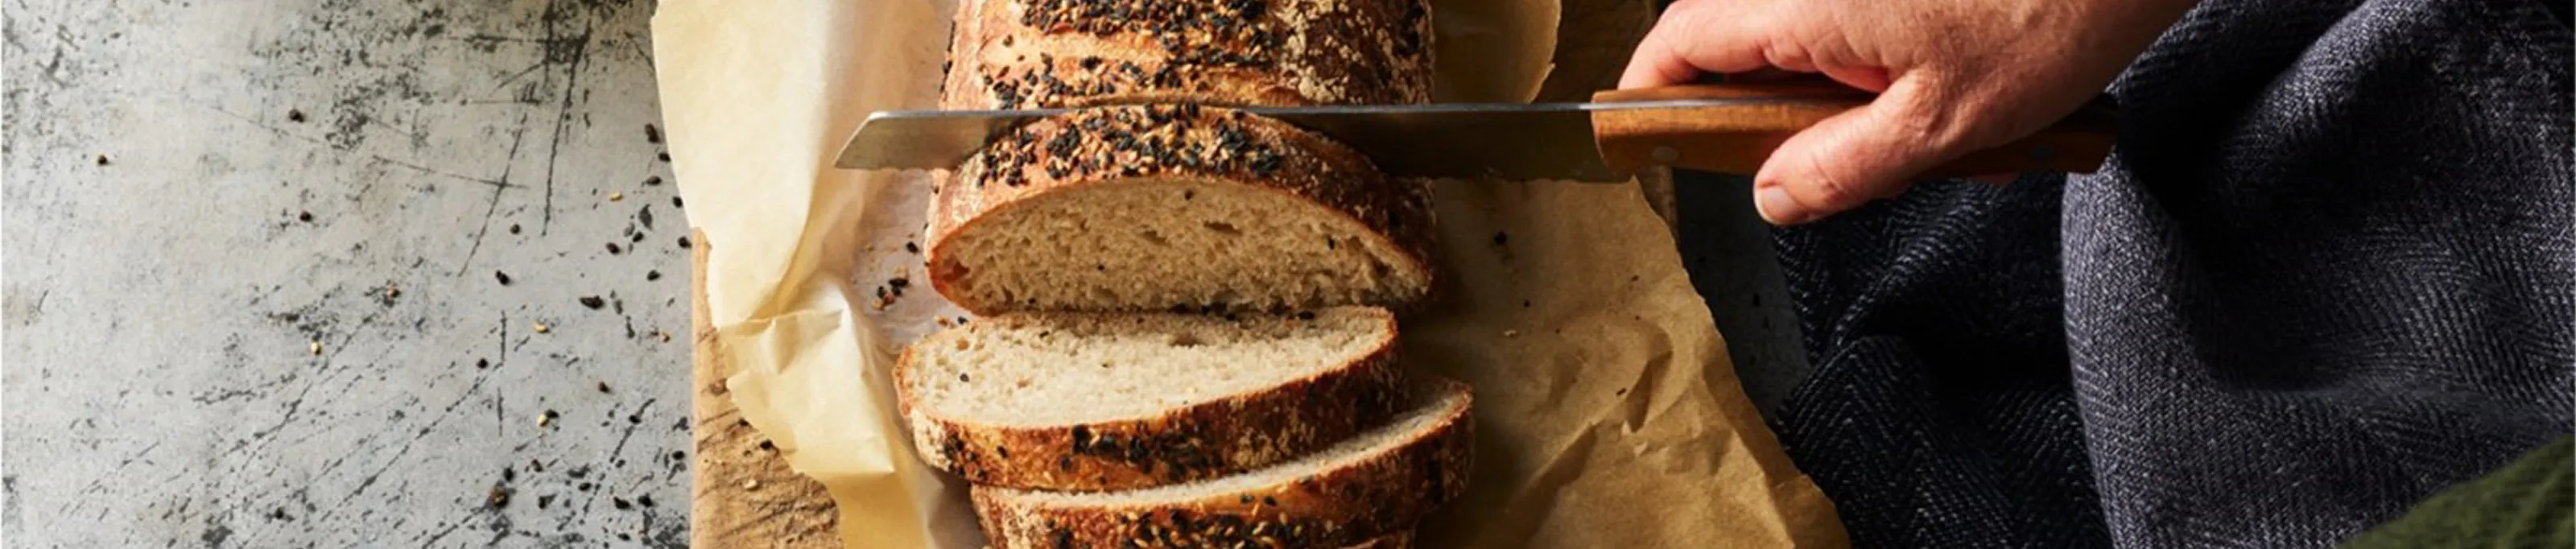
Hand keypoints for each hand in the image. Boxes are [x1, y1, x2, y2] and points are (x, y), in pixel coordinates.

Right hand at [1621, 0, 2197, 224]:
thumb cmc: (2052, 15)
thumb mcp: (1942, 126)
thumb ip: (1842, 168)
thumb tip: (1771, 196)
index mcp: (1805, 10)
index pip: (1682, 43)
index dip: (1652, 92)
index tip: (1647, 138)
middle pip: (1746, 52)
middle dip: (1788, 123)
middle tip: (1844, 171)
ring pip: (1815, 50)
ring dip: (1860, 107)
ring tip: (1946, 142)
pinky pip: (1867, 35)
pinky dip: (1904, 80)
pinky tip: (1974, 109)